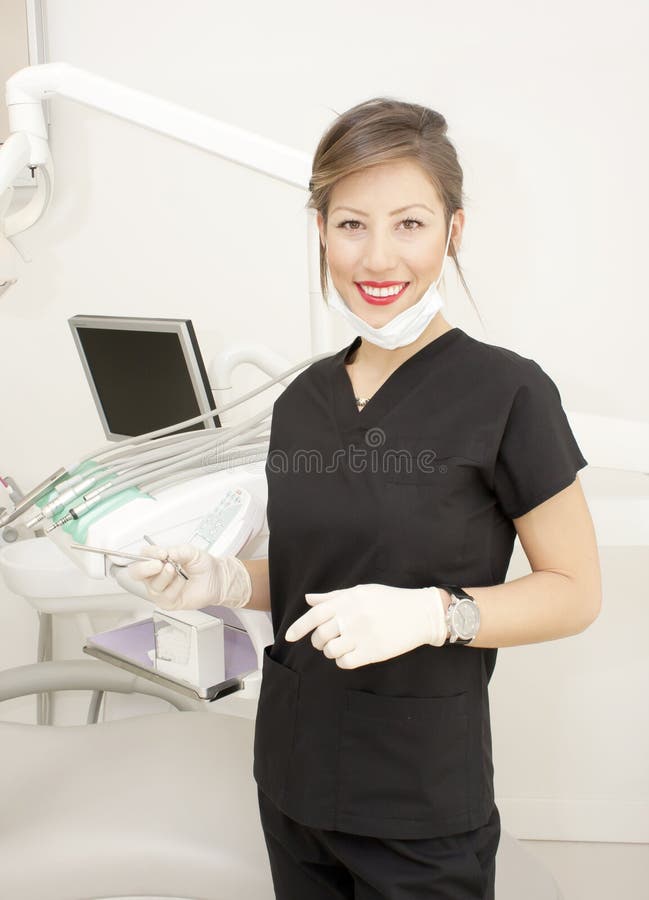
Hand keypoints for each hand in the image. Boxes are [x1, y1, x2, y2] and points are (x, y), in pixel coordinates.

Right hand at [127, 544, 251, 610]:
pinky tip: (182, 582)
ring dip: (165, 577)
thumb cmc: (203, 565)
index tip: (161, 552)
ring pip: (152, 585)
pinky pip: (164, 596)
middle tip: (159, 563)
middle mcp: (155, 575)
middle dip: (145, 568)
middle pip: (136, 573)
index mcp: (157, 561)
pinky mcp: (168, 602)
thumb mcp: (190, 552)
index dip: (148, 554)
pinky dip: (174, 588)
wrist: (217, 578)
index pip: (142, 556)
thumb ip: (176, 551)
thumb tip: (164, 553)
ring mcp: (160, 590)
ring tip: (177, 571)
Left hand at [284, 583, 448, 668]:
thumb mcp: (362, 591)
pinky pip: (344, 662)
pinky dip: (342, 661)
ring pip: (330, 650)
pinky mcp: (372, 651)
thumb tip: (309, 599)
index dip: (299, 627)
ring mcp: (362, 635)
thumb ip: (333, 597)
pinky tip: (351, 654)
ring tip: (342, 646)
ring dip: (331, 651)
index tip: (289, 637)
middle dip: (318, 641)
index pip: (314, 614)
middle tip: (327, 640)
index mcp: (348, 600)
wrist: (421, 613)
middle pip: (320, 635)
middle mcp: (352, 616)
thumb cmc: (390, 600)